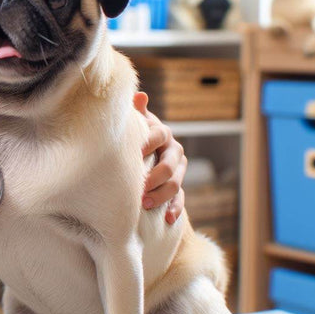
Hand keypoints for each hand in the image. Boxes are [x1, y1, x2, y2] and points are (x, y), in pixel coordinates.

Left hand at [134, 92, 186, 224]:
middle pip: (169, 164)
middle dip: (155, 176)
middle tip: (139, 187)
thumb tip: (139, 95)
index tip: (134, 152)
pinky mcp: (178, 188)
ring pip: (175, 184)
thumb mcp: (135, 124)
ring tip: (144, 203)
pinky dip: (175, 209)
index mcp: (163, 133)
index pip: (159, 135)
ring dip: (161, 195)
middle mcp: (174, 151)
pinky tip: (167, 218)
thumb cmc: (135, 136)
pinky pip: (181, 199)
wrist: (146, 153)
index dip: (147, 142)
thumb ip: (136, 111)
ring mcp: (178, 171)